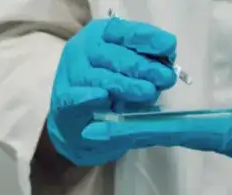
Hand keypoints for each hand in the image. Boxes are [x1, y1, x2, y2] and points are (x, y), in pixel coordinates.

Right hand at [46, 16, 180, 165]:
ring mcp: (70, 76)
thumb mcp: (129, 73)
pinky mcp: (62, 102)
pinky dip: (87, 98)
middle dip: (142, 66)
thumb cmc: (109, 93)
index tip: (169, 49)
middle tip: (164, 79)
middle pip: (114, 55)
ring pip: (99, 77)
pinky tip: (101, 98)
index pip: (125, 32)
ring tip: (147, 92)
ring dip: (124, 85)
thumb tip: (168, 67)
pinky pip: (74, 99)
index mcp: (101, 35)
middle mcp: (83, 50)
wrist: (78, 126)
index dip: (148, 39)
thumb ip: (146, 65)